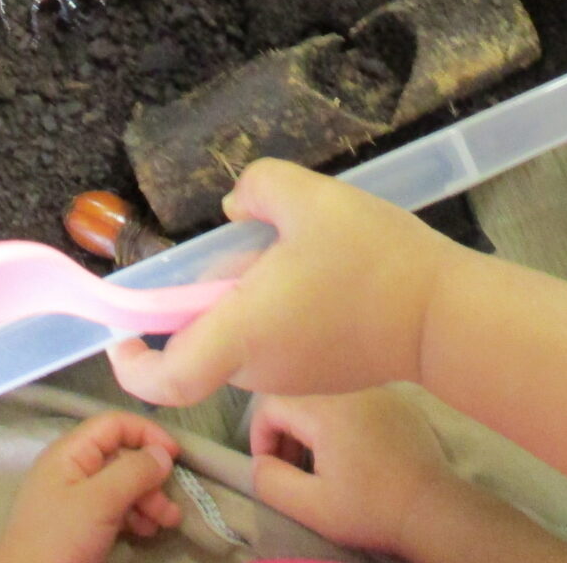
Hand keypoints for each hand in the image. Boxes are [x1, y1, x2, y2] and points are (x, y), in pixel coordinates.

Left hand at [0, 412, 181, 562]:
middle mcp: (73, 470)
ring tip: (167, 523)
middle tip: (171, 507)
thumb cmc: (60, 538)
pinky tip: (147, 532)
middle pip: (122, 458)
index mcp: (69, 453)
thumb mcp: (99, 501)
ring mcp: (76, 500)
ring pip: (122, 486)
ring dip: (148, 500)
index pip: (113, 425)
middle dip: (151, 478)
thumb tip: (163, 453)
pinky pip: (115, 510)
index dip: (146, 433)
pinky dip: (135, 517)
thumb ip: (133, 472)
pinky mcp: (81, 526)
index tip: (175, 455)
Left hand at [108, 160, 462, 408]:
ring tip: (301, 250)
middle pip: (203, 338)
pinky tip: (326, 272)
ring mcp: (291, 377)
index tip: (121, 337)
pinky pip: (276, 341)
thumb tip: (238, 208)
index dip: (131, 365)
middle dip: (211, 292)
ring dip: (251, 296)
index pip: (166, 378)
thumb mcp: (309, 196)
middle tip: (253, 246)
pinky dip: (281, 308)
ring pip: (241, 335)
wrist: (445, 314)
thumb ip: (258, 189)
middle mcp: (256, 367)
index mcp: (240, 332)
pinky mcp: (320, 374)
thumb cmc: (373, 259)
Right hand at [250, 390, 450, 556]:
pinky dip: (347, 427)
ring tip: (328, 469)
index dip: (261, 438)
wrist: (433, 510)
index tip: (273, 469)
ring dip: (317, 433)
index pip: (271, 406)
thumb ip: (270, 481)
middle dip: (288, 436)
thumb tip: (258, 462)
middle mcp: (352, 390)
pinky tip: (360, 459)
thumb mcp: (310, 506)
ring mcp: (380, 393)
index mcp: (326, 410)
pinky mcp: (401, 403)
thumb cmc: (370, 509)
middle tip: (296, 474)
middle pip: (301, 402)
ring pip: (329, 403)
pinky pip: (358, 405)